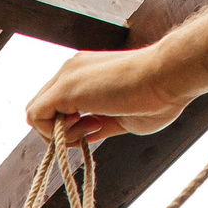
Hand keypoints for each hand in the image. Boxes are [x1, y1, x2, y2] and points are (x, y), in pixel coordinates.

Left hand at [27, 48, 196, 145]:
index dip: (71, 124)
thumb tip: (87, 136)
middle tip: (92, 130)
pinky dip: (53, 133)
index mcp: (86, 73)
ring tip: (91, 128)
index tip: (97, 127)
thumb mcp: (123, 117)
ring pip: (37, 113)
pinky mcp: (64, 88)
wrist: (170, 75)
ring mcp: (66, 77)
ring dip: (58, 133)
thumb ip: (101, 125)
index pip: (58, 102)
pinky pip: (36, 116)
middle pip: (44, 107)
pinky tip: (85, 128)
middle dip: (61, 130)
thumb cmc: (160, 96)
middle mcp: (72, 71)